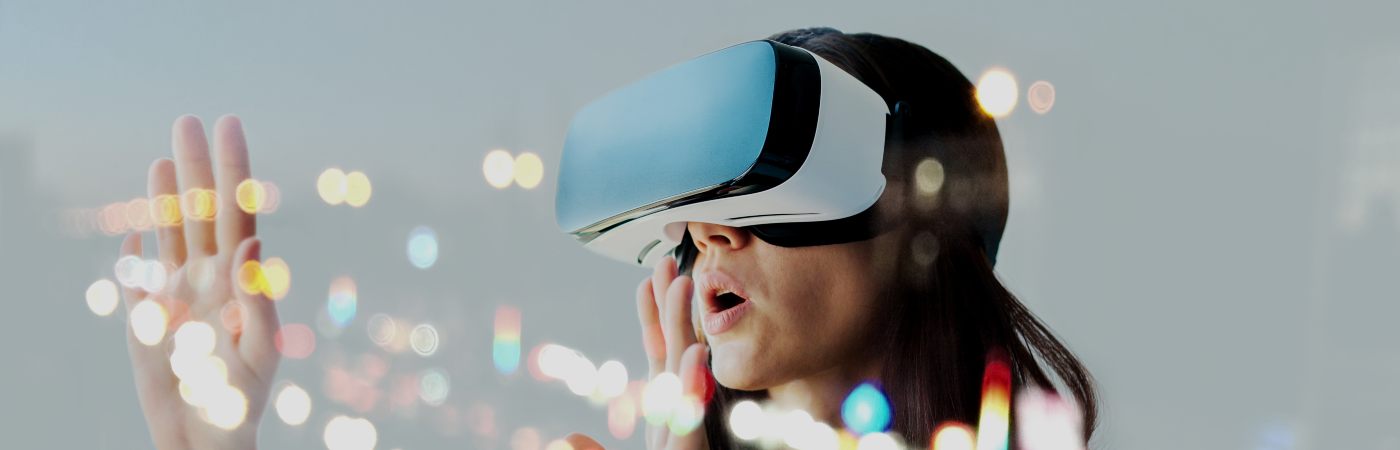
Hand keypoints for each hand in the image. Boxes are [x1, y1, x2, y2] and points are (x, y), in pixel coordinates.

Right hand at [119, 115, 279, 449]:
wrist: (206, 440)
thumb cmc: (242, 401)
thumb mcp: (260, 350)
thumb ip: (258, 299)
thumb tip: (251, 243)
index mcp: (241, 280)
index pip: (237, 212)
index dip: (234, 169)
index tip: (229, 125)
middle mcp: (210, 279)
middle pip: (201, 212)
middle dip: (195, 167)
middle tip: (185, 121)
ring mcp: (178, 296)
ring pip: (170, 235)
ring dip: (165, 197)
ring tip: (162, 157)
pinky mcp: (149, 320)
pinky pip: (139, 279)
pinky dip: (136, 254)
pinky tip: (137, 228)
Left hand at [566, 255, 710, 449]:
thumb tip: (569, 437)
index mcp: (661, 413)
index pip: (656, 357)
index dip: (653, 318)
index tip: (646, 282)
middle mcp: (676, 416)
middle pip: (673, 352)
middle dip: (671, 305)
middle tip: (667, 264)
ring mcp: (685, 437)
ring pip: (684, 376)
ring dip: (683, 328)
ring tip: (680, 286)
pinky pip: (690, 419)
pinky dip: (692, 385)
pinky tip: (695, 354)